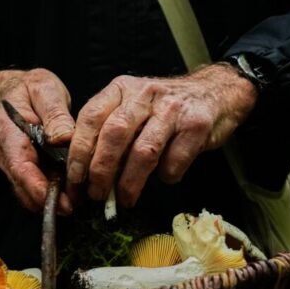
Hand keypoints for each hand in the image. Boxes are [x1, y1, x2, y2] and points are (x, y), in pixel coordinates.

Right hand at [0, 68, 74, 212]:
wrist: (14, 92)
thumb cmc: (31, 89)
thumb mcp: (45, 90)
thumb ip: (54, 113)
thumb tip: (64, 138)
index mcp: (8, 132)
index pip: (19, 166)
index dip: (37, 187)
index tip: (57, 200)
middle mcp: (5, 153)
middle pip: (22, 186)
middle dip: (47, 199)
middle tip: (74, 206)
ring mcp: (12, 164)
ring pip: (27, 192)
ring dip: (49, 199)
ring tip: (76, 199)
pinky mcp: (22, 170)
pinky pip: (33, 188)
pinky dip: (50, 193)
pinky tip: (71, 192)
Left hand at [67, 64, 255, 206]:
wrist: (215, 92)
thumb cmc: (165, 108)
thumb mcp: (132, 107)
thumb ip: (108, 132)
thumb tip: (84, 175)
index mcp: (121, 89)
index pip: (90, 118)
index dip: (79, 152)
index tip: (74, 180)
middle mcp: (145, 94)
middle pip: (114, 135)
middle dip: (101, 171)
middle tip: (96, 195)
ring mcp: (172, 109)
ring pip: (144, 151)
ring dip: (130, 182)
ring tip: (124, 199)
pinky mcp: (196, 126)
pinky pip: (174, 161)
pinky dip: (165, 176)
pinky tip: (164, 177)